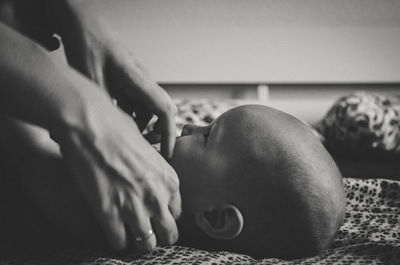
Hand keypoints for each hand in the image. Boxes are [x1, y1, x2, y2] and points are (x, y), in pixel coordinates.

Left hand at [48, 0, 176, 158]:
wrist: (82, 25)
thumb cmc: (88, 47)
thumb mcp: (91, 82)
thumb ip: (103, 108)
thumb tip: (104, 136)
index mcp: (138, 81)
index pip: (164, 110)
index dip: (169, 134)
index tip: (168, 153)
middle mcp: (142, 82)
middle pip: (162, 111)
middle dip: (160, 132)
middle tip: (150, 151)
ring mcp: (136, 81)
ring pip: (147, 109)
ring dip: (142, 125)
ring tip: (127, 140)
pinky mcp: (127, 82)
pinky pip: (135, 103)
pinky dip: (130, 116)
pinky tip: (115, 123)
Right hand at [54, 89, 180, 251]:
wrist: (91, 125)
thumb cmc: (118, 128)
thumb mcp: (148, 148)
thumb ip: (155, 170)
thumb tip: (149, 178)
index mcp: (170, 180)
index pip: (177, 213)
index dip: (165, 216)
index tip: (154, 215)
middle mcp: (158, 197)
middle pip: (169, 233)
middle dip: (158, 234)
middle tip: (146, 231)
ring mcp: (135, 207)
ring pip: (147, 244)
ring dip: (138, 241)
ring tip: (128, 232)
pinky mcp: (110, 214)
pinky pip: (119, 243)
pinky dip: (116, 239)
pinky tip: (111, 228)